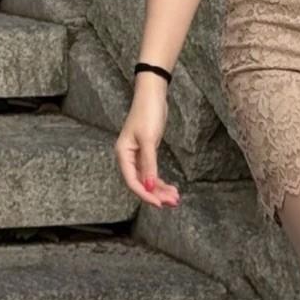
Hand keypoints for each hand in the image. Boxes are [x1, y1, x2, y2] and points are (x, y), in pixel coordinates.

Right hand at [114, 74, 180, 205]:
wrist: (153, 95)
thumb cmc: (147, 113)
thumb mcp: (149, 139)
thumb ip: (149, 164)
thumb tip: (150, 186)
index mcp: (123, 154)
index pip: (132, 182)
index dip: (145, 195)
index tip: (159, 203)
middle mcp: (128, 157)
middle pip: (140, 183)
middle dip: (156, 194)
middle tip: (173, 202)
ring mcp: (138, 156)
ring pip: (148, 179)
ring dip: (161, 190)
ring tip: (176, 198)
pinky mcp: (148, 153)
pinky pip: (152, 172)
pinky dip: (161, 181)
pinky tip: (171, 188)